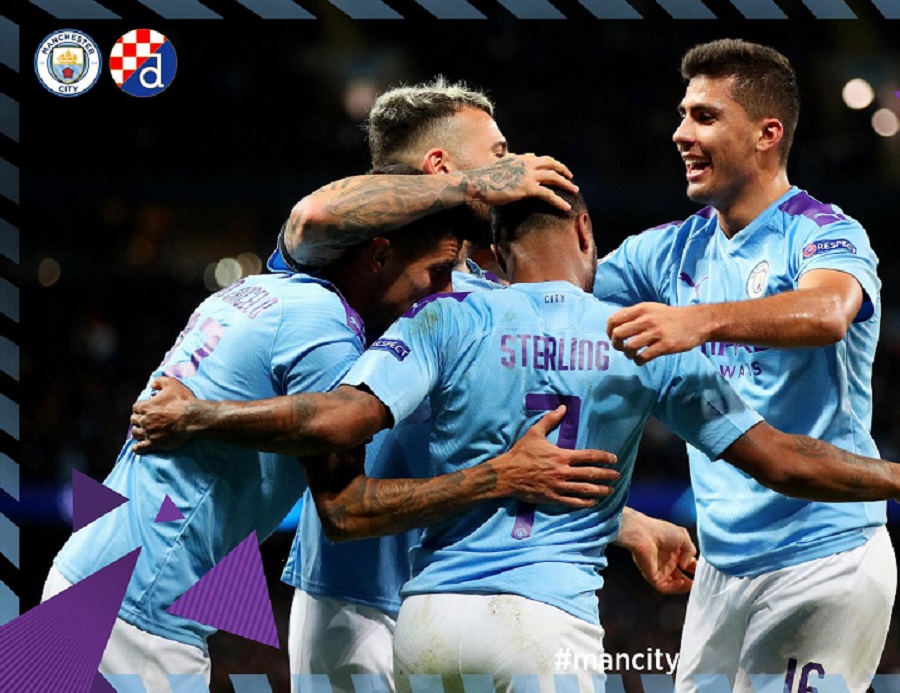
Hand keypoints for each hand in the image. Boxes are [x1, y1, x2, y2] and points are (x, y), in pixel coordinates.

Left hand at [130, 376, 197, 452]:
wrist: (191, 418)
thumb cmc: (182, 401)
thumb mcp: (172, 384)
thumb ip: (160, 381)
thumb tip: (152, 384)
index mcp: (145, 407)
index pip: (135, 407)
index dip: (140, 408)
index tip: (145, 409)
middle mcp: (144, 420)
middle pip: (133, 421)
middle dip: (138, 420)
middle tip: (144, 420)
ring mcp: (148, 433)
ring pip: (135, 434)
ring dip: (138, 432)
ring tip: (142, 432)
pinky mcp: (154, 443)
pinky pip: (139, 448)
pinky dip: (137, 448)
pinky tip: (137, 447)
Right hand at [464, 153, 577, 211]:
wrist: (478, 182)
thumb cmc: (484, 178)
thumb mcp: (498, 167)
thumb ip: (507, 163)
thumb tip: (507, 160)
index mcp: (520, 158)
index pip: (539, 158)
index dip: (549, 164)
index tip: (555, 169)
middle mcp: (527, 163)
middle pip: (551, 164)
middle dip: (563, 170)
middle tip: (570, 177)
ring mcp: (528, 175)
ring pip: (554, 177)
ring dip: (566, 184)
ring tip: (574, 191)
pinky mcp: (528, 188)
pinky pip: (548, 194)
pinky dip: (558, 201)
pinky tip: (565, 207)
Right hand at [493, 406, 618, 507]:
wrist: (507, 474)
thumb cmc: (521, 453)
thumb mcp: (534, 433)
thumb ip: (550, 420)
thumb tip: (562, 407)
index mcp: (561, 455)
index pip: (589, 456)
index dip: (603, 457)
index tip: (613, 459)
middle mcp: (563, 471)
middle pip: (591, 474)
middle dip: (606, 475)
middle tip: (617, 476)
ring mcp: (558, 486)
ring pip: (585, 489)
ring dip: (600, 490)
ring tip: (610, 491)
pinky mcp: (552, 497)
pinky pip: (573, 501)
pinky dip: (585, 502)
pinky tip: (593, 502)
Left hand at [606, 302, 709, 364]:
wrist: (698, 321)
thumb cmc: (672, 317)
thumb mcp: (652, 309)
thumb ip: (635, 315)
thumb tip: (616, 326)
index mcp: (641, 309)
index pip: (614, 319)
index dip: (609, 331)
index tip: (613, 337)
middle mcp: (646, 319)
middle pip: (618, 333)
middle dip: (616, 344)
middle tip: (622, 348)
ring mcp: (656, 332)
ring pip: (630, 346)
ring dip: (628, 354)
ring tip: (633, 355)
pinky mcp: (665, 345)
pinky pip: (644, 356)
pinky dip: (639, 361)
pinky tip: (641, 361)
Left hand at [616, 509, 696, 593]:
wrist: (643, 534)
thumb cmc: (661, 531)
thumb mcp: (683, 536)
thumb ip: (690, 550)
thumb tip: (687, 565)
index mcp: (673, 551)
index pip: (686, 564)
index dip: (695, 568)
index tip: (701, 570)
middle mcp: (667, 562)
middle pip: (680, 576)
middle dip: (691, 580)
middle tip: (699, 581)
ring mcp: (660, 570)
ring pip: (673, 584)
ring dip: (684, 586)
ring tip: (693, 584)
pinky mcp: (653, 576)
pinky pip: (665, 587)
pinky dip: (675, 588)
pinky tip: (683, 582)